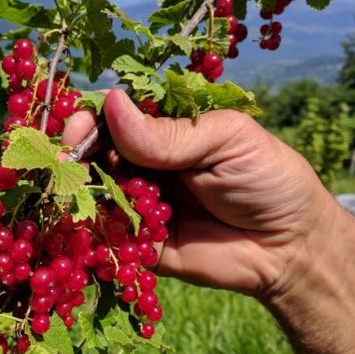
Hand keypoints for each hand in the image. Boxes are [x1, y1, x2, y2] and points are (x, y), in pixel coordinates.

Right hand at [63, 89, 338, 297]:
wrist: (289, 249)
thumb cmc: (267, 180)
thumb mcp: (228, 141)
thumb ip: (170, 134)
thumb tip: (113, 104)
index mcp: (165, 128)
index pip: (114, 114)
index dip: (89, 119)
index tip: (75, 133)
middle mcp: (145, 162)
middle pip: (94, 152)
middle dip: (75, 158)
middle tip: (66, 169)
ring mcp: (139, 202)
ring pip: (94, 192)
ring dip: (79, 195)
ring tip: (71, 200)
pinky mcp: (140, 242)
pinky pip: (108, 235)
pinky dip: (93, 232)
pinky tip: (85, 231)